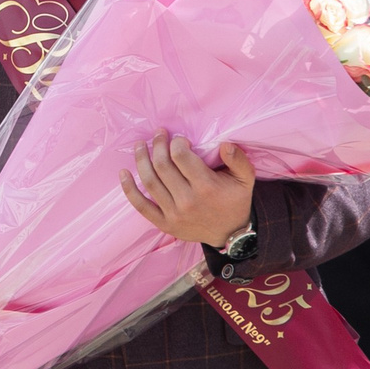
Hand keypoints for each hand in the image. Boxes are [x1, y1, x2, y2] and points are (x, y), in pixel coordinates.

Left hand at [119, 133, 255, 247]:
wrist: (230, 234)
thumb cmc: (235, 201)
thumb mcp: (245, 179)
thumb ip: (238, 159)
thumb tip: (225, 144)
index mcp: (206, 187)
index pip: (181, 156)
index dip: (176, 142)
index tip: (179, 139)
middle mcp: (187, 201)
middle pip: (162, 166)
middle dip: (157, 145)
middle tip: (158, 134)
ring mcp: (173, 214)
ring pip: (149, 182)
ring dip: (141, 160)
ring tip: (140, 145)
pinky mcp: (164, 224)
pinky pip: (141, 206)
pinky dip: (129, 189)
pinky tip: (123, 173)